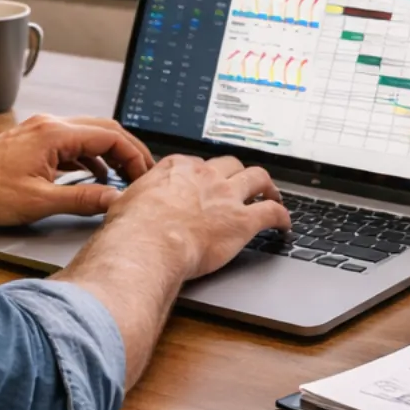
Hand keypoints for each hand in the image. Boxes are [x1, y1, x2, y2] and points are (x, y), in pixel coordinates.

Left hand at [0, 113, 154, 227]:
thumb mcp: (40, 201)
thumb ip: (82, 199)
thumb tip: (114, 200)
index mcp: (54, 133)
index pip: (111, 135)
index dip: (135, 156)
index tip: (144, 176)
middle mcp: (49, 125)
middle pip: (103, 129)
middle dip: (127, 151)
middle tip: (142, 175)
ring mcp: (40, 131)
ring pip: (88, 135)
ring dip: (109, 154)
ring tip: (123, 178)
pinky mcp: (33, 142)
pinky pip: (72, 143)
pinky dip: (89, 157)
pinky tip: (93, 176)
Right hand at [96, 153, 290, 279]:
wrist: (146, 245)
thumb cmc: (132, 229)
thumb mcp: (125, 202)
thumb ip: (134, 200)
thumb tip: (125, 205)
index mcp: (177, 168)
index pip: (199, 164)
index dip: (206, 175)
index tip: (207, 183)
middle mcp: (205, 176)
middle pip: (232, 165)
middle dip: (239, 173)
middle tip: (244, 184)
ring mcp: (226, 196)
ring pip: (258, 178)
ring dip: (268, 186)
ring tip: (272, 194)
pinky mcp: (242, 221)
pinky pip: (272, 212)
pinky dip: (282, 216)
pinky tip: (285, 224)